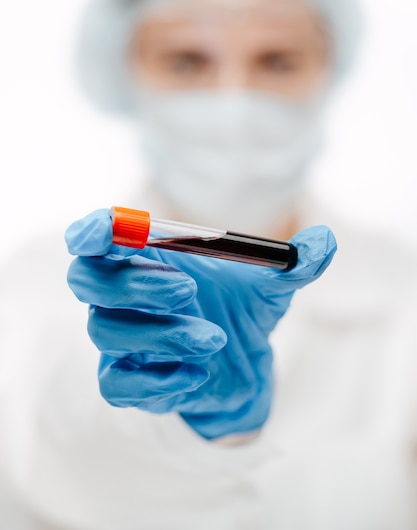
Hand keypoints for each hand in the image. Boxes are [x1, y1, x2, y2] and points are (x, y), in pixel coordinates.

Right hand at [65, 209, 335, 439]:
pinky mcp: (128, 381)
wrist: (243, 365)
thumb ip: (295, 263)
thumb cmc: (241, 310)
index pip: (98, 237)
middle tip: (188, 289)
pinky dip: (157, 380)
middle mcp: (122, 296)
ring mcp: (122, 340)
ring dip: (161, 334)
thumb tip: (326, 240)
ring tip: (214, 338)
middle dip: (134, 283)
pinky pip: (117, 385)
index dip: (93, 230)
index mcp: (146, 258)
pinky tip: (197, 374)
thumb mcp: (272, 286)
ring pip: (107, 331)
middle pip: (89, 281)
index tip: (110, 229)